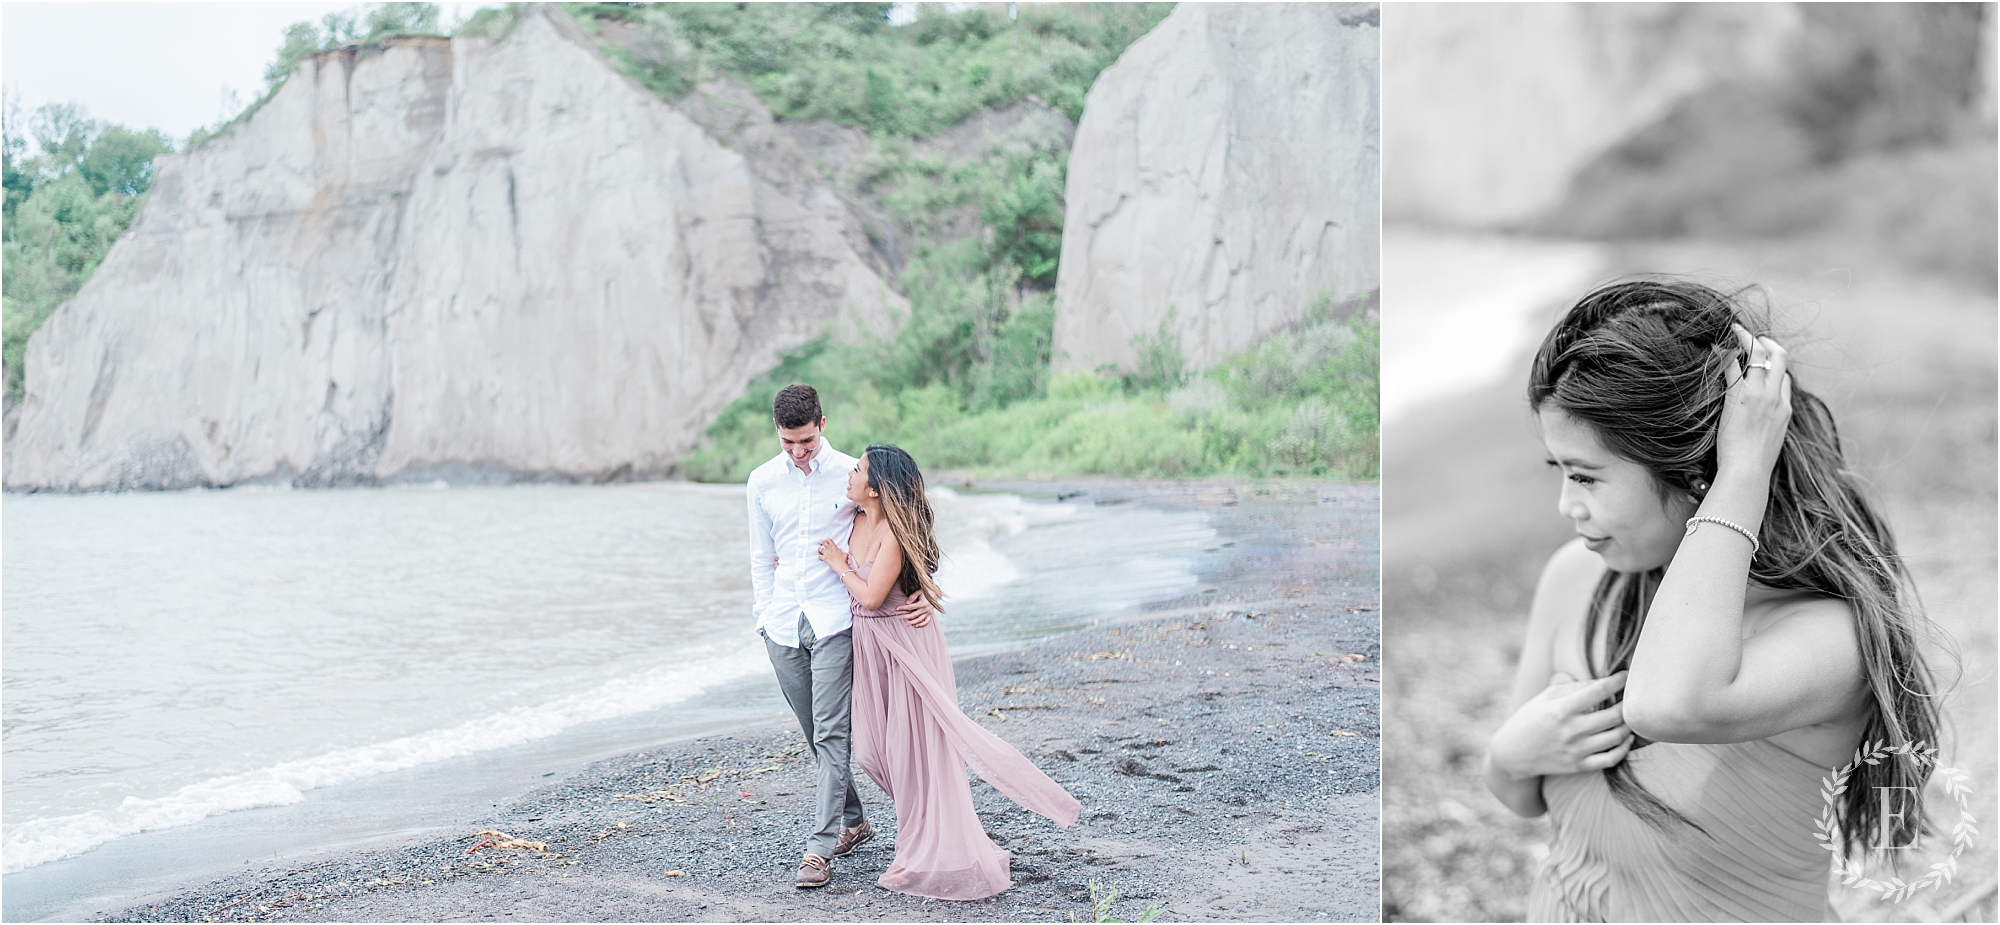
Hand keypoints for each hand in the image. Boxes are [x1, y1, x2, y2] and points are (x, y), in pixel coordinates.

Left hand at [816, 538, 844, 570]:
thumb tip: (844, 553)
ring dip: (819, 549)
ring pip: (820, 549)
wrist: (841, 566)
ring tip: (819, 550)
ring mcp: (827, 554)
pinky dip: (819, 557)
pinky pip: (819, 556)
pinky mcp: (824, 558)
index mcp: (835, 548)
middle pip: (824, 543)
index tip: (826, 541)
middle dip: (821, 542)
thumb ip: (843, 552)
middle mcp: (830, 549)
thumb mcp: (845, 554)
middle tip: (820, 543)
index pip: (830, 540)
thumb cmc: (843, 561)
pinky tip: (821, 558)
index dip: (827, 540)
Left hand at [897, 593, 934, 628]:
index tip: (897, 608)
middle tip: (900, 617)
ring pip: (919, 620)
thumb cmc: (926, 592)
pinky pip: (926, 621)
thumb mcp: (919, 592)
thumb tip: (907, 602)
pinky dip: (922, 624)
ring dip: (913, 622)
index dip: (903, 608)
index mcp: (922, 603)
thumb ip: (913, 596)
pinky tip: (916, 626)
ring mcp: (928, 613)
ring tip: (907, 623)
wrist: (935, 593)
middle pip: (914, 615)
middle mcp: (925, 609)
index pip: (910, 606)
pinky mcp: (930, 615)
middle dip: (906, 617)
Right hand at [1489, 672, 1633, 778]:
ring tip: (1628, 717)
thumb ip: (1572, 687)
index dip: (1617, 681)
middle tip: (1630, 698)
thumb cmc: (1529, 720)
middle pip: (1614, 715)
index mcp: (1561, 709)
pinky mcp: (1579, 766)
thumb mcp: (1544, 698)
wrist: (1512, 754)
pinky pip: (1611, 759)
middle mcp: (1571, 730)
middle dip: (1627, 704)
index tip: (1625, 675)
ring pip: (1617, 737)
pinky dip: (1624, 748)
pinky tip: (1625, 738)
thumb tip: (1600, 681)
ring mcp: (1576, 750)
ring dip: (1628, 725)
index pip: (1598, 691)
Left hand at [1715, 323, 1791, 482]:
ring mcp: (1759, 395)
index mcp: (1785, 410)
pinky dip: (1724, 352)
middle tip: (1754, 336)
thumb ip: (1768, 428)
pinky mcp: (1740, 397)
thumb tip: (1758, 429)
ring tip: (1735, 331)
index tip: (1762, 362)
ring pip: (1759, 355)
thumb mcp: (1769, 444)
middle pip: (1780, 358)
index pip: (1785, 379)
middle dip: (1768, 342)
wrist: (1748, 472)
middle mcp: (1776, 398)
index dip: (1774, 367)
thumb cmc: (1753, 465)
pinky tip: (1715, 346)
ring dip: (1747, 339)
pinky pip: (1733, 366)